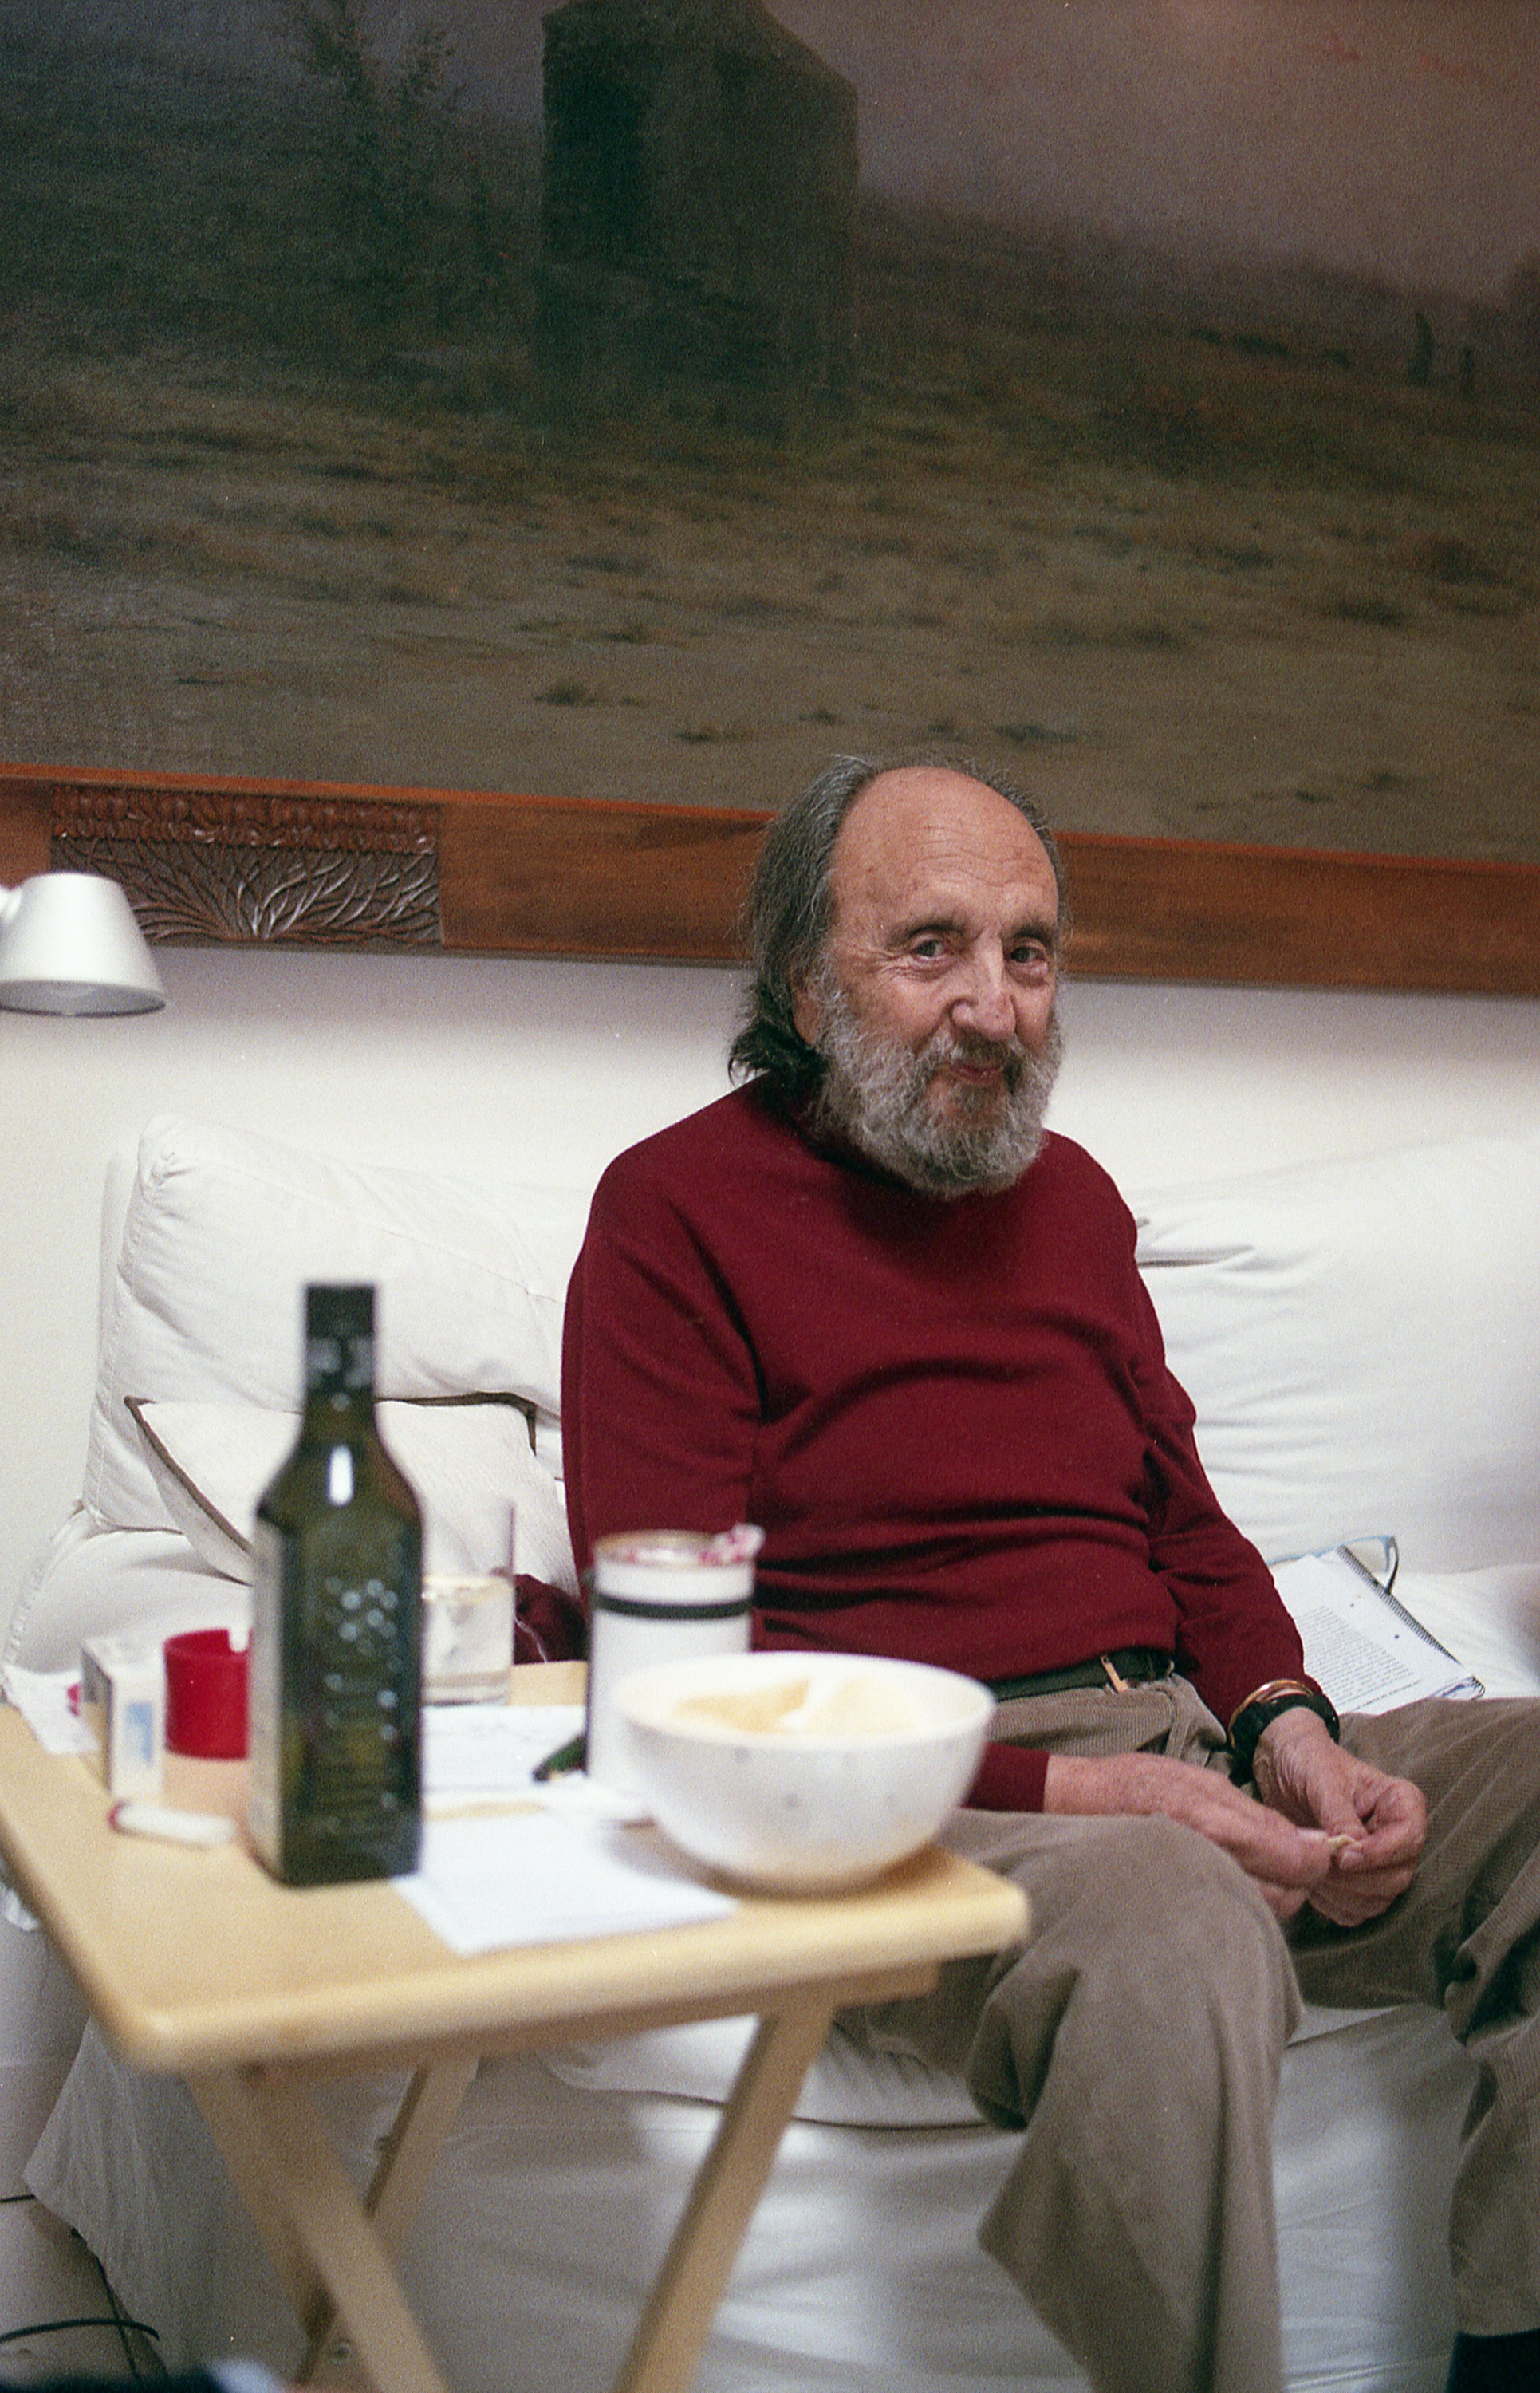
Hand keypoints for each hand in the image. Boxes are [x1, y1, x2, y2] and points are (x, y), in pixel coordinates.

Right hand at [1041, 1747, 1344, 1919]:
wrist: (1075, 1809)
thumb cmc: (1132, 1787)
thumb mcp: (1201, 1783)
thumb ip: (1259, 1818)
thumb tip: (1314, 1844)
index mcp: (1218, 1828)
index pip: (1300, 1864)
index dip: (1317, 1856)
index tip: (1317, 1846)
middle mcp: (1210, 1867)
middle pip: (1288, 1898)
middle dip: (1293, 1878)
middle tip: (1276, 1850)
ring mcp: (1197, 1893)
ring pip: (1263, 1911)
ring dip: (1268, 1891)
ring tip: (1246, 1861)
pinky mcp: (1186, 1910)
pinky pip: (1233, 1915)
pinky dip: (1241, 1901)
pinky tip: (1225, 1878)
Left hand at [1250, 1709, 1425, 1925]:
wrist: (1283, 1768)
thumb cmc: (1308, 1762)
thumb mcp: (1323, 1780)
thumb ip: (1340, 1815)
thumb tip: (1350, 1850)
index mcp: (1401, 1804)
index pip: (1410, 1839)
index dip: (1378, 1854)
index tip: (1342, 1856)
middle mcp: (1398, 1838)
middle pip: (1397, 1877)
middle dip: (1355, 1878)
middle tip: (1317, 1863)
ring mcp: (1381, 1864)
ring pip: (1378, 1899)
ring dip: (1341, 1893)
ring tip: (1309, 1869)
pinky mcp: (1359, 1883)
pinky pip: (1356, 1911)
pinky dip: (1332, 1903)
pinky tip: (1309, 1882)